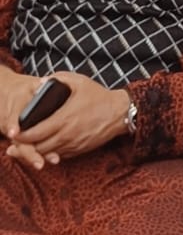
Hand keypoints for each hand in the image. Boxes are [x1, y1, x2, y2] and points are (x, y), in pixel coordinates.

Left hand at [5, 71, 128, 160]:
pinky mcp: (79, 150)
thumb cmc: (98, 96)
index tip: (13, 132)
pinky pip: (59, 155)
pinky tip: (43, 148)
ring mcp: (73, 144)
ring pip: (48, 154)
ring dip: (35, 152)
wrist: (119, 113)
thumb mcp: (78, 81)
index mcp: (64, 118)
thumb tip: (39, 83)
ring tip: (23, 147)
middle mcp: (67, 135)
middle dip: (24, 146)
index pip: (36, 132)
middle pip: (39, 147)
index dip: (22, 134)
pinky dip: (49, 154)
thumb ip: (57, 79)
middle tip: (13, 142)